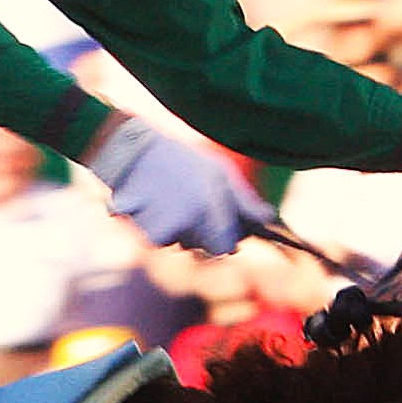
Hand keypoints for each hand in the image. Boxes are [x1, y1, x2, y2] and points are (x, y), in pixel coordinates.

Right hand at [82, 117, 272, 255]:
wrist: (133, 153)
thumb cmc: (181, 160)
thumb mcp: (219, 172)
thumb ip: (245, 200)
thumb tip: (268, 219)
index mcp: (209, 207)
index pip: (225, 247)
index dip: (225, 240)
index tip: (224, 230)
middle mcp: (188, 223)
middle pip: (203, 250)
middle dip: (203, 235)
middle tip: (193, 207)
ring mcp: (166, 231)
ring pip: (181, 244)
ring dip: (182, 230)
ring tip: (174, 200)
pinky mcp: (145, 235)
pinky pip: (162, 241)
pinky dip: (161, 229)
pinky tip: (158, 206)